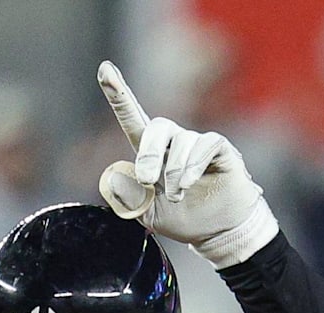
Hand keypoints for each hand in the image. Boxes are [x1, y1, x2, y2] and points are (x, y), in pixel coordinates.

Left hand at [96, 61, 277, 266]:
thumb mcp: (147, 214)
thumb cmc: (183, 217)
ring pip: (181, 142)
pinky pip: (205, 145)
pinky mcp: (220, 149)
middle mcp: (174, 142)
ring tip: (177, 195)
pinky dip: (192, 166)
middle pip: (156, 126)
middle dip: (148, 154)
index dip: (119, 95)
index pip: (133, 119)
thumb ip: (129, 198)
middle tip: (147, 180)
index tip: (104, 69)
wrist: (218, 231)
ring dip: (174, 173)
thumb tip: (113, 175)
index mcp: (152, 154)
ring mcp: (197, 144)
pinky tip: (188, 184)